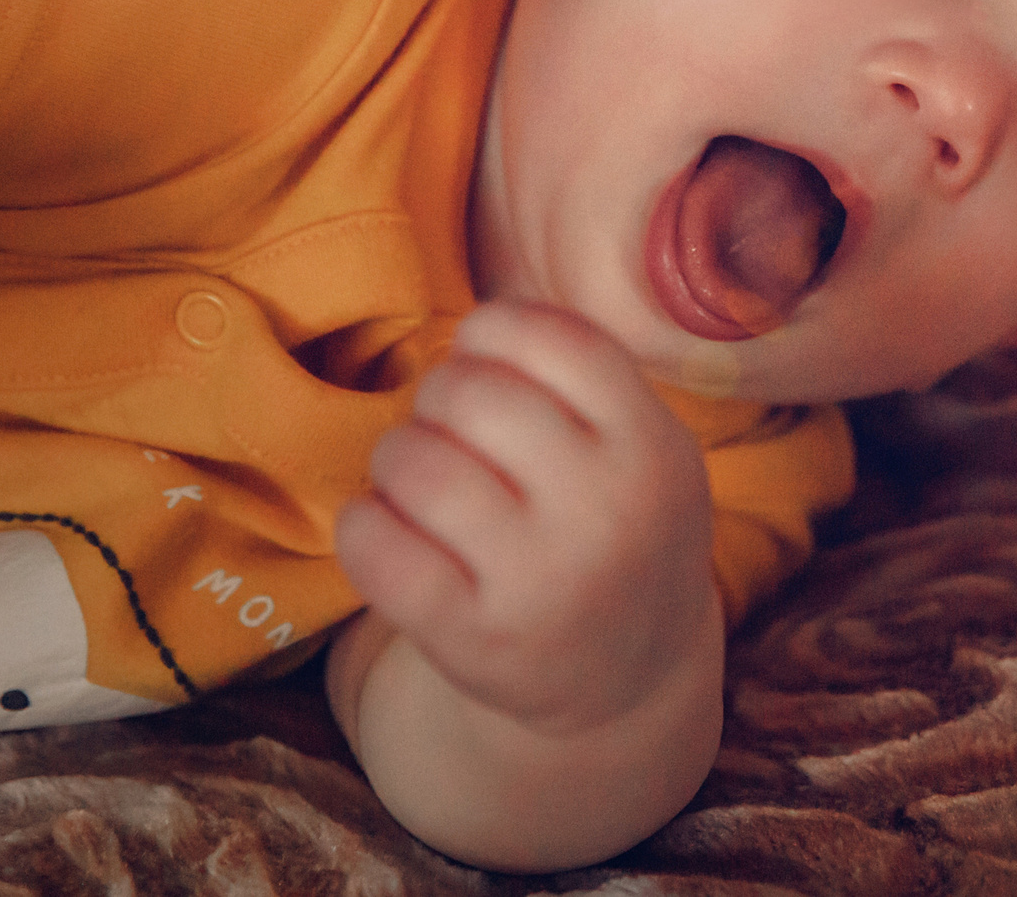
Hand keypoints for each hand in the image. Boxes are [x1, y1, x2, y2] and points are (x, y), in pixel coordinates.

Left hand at [335, 300, 717, 735]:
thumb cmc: (613, 527)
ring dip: (396, 459)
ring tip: (417, 483)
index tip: (485, 362)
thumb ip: (579, 379)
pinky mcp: (475, 640)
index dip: (492, 332)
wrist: (627, 682)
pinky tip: (387, 532)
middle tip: (447, 431)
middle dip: (437, 397)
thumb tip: (465, 333)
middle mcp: (606, 512)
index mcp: (653, 448)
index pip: (549, 338)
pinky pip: (375, 547)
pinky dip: (363, 525)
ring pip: (414, 463)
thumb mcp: (642, 447)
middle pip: (469, 392)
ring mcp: (541, 582)